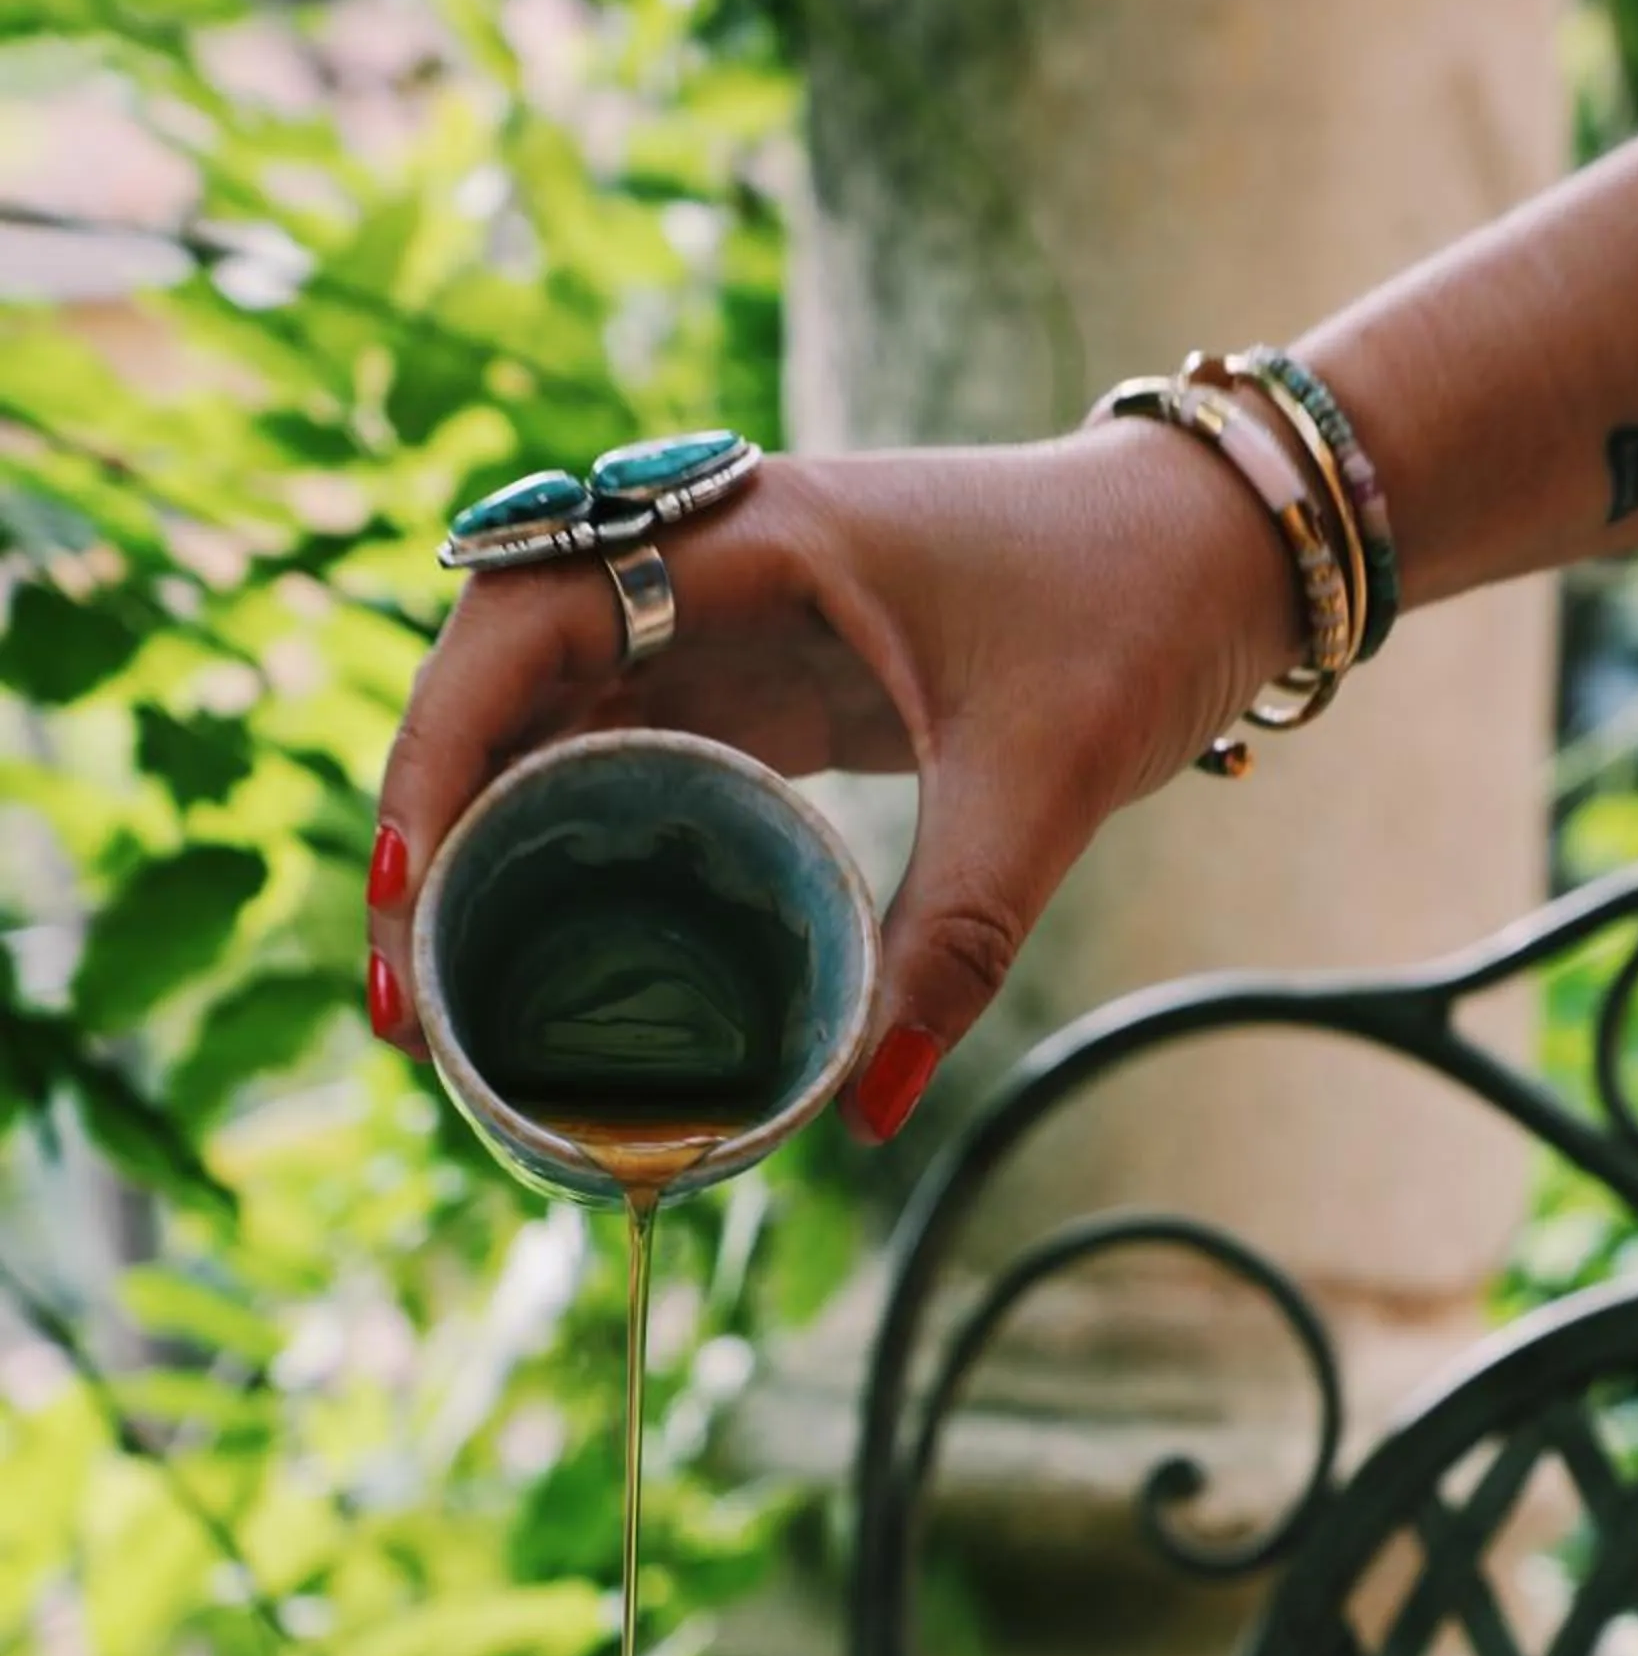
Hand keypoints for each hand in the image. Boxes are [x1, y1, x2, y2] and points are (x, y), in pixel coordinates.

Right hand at [369, 423, 1295, 1136]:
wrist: (1213, 552)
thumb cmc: (1130, 612)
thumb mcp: (1044, 781)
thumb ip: (954, 945)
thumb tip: (867, 1117)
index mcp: (747, 538)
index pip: (522, 625)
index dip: (438, 749)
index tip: (407, 885)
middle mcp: (706, 567)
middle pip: (500, 688)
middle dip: (430, 830)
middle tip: (407, 1003)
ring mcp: (726, 628)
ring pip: (548, 733)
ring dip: (486, 852)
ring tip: (446, 1007)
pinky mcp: (762, 687)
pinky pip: (625, 760)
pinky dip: (569, 850)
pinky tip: (540, 955)